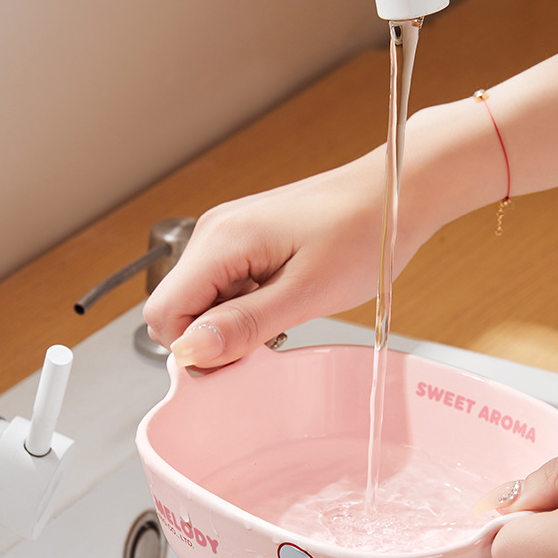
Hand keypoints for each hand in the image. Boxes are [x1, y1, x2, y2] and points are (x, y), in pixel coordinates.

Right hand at [143, 149, 420, 369]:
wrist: (394, 194)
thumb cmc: (364, 232)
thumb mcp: (307, 292)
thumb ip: (244, 324)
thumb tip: (191, 352)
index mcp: (222, 239)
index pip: (163, 313)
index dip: (194, 350)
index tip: (238, 362)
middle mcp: (215, 232)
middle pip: (178, 309)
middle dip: (213, 338)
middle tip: (267, 342)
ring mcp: (228, 234)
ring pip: (201, 303)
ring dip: (234, 324)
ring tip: (284, 316)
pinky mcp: (245, 241)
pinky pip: (224, 289)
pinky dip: (247, 308)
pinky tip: (284, 302)